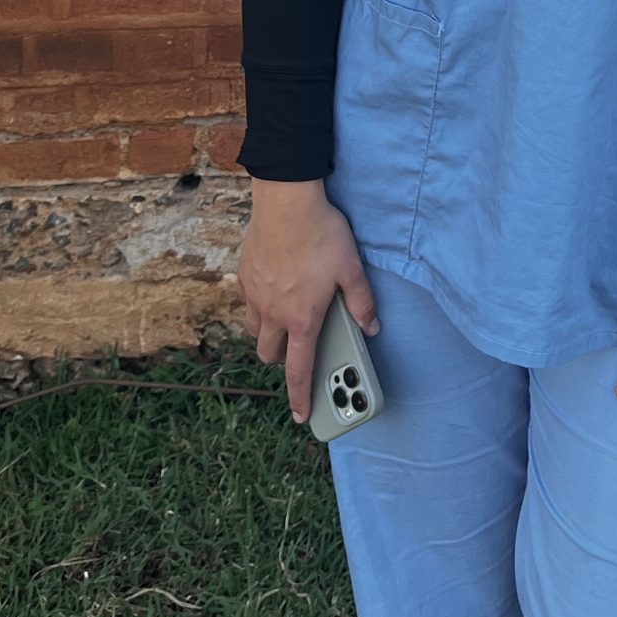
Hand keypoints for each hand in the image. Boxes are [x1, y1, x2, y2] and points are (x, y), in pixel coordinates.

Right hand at [237, 177, 377, 424]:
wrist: (286, 201)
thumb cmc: (322, 235)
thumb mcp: (352, 269)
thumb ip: (362, 303)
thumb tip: (371, 326)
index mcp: (302, 319)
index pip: (299, 371)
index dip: (300, 397)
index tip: (301, 415)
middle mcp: (273, 313)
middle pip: (270, 355)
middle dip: (284, 360)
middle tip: (300, 349)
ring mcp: (255, 295)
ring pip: (255, 331)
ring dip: (269, 334)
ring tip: (288, 319)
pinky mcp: (244, 276)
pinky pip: (249, 303)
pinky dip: (260, 305)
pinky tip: (276, 287)